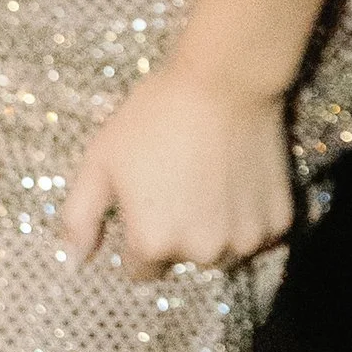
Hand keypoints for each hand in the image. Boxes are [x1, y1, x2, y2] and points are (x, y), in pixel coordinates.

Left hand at [56, 54, 293, 279]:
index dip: (138, 234)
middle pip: (182, 260)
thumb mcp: (100, 160)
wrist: (225, 82)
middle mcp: (201, 253)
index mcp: (153, 242)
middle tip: (179, 182)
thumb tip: (71, 264)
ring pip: (221, 252)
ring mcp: (245, 242)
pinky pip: (258, 236)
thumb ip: (79, 217)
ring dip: (214, 230)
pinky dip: (248, 217)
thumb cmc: (154, 117)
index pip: (138, 270)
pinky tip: (238, 180)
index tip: (146, 201)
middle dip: (177, 233)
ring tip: (210, 181)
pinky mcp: (279, 224)